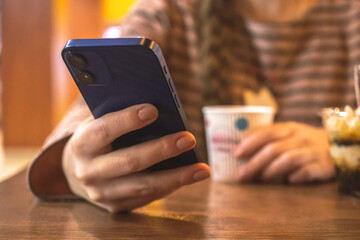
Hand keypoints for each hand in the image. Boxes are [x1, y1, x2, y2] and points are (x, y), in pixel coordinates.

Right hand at [62, 103, 209, 212]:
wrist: (79, 170)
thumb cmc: (99, 139)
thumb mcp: (100, 122)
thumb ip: (121, 113)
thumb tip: (160, 104)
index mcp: (82, 143)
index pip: (104, 130)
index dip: (127, 120)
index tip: (153, 110)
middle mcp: (88, 171)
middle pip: (129, 162)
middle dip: (161, 150)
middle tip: (189, 139)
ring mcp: (101, 193)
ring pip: (143, 186)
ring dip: (176, 176)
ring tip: (202, 168)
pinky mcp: (115, 206)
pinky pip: (147, 197)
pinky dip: (171, 186)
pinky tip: (190, 176)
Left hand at [234, 122, 334, 183]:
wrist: (337, 145)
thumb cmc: (301, 140)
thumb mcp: (287, 133)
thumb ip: (266, 137)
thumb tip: (237, 146)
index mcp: (289, 128)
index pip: (267, 132)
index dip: (250, 143)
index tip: (236, 154)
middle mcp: (301, 138)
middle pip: (274, 149)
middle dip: (254, 163)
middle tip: (240, 175)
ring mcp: (312, 152)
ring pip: (288, 160)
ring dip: (270, 171)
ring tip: (258, 179)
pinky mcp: (323, 166)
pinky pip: (307, 172)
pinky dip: (295, 177)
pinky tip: (287, 181)